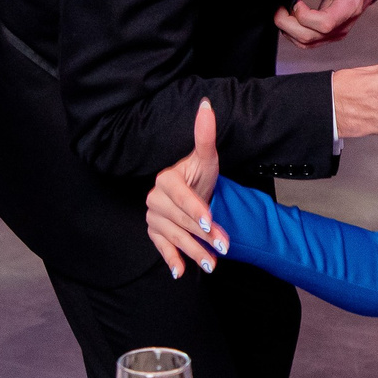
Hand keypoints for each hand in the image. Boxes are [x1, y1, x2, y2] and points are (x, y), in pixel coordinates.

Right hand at [148, 98, 227, 276]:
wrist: (196, 192)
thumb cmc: (202, 175)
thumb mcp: (206, 157)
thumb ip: (205, 134)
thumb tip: (206, 104)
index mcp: (165, 179)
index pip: (180, 196)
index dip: (194, 209)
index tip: (209, 222)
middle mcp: (154, 198)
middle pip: (180, 220)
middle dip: (202, 235)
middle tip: (225, 247)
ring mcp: (153, 217)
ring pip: (173, 236)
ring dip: (193, 252)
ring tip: (213, 264)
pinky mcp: (154, 233)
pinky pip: (161, 248)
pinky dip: (171, 261)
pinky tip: (181, 273)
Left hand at [273, 0, 377, 46]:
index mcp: (349, 6)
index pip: (324, 23)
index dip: (303, 15)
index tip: (294, 0)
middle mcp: (344, 25)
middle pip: (310, 37)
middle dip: (287, 24)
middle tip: (278, 7)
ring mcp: (338, 33)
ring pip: (306, 43)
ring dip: (289, 30)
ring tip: (282, 11)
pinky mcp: (331, 35)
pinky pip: (309, 42)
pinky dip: (294, 33)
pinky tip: (290, 18)